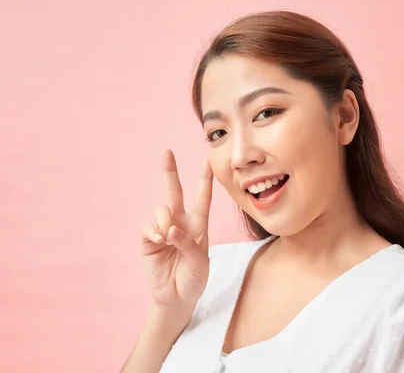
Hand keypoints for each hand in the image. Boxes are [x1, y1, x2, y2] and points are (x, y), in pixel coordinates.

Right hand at [140, 149, 212, 312]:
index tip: (208, 161)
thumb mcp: (200, 263)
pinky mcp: (149, 241)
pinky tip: (160, 241)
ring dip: (165, 220)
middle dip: (170, 171)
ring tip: (169, 238)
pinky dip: (154, 232)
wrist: (177, 298)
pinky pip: (148, 228)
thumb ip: (188, 244)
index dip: (205, 180)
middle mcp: (180, 223)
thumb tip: (170, 229)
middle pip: (174, 192)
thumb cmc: (194, 279)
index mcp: (198, 226)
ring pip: (161, 210)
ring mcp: (163, 230)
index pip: (202, 198)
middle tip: (166, 151)